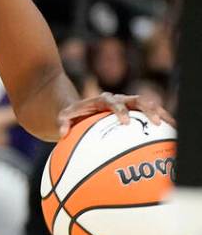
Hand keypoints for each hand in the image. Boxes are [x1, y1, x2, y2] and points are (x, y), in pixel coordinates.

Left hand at [56, 92, 174, 138]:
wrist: (81, 107)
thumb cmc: (73, 114)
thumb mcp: (65, 116)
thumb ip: (62, 122)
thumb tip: (62, 133)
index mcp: (101, 100)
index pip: (112, 102)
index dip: (120, 110)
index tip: (125, 121)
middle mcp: (118, 99)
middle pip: (136, 100)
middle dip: (147, 109)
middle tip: (155, 122)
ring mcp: (128, 104)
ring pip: (148, 105)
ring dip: (160, 113)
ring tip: (173, 126)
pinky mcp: (135, 110)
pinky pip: (150, 114)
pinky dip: (160, 121)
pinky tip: (171, 134)